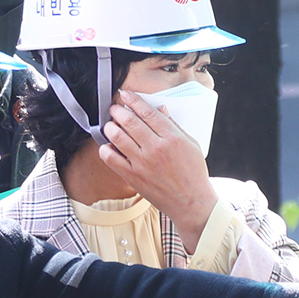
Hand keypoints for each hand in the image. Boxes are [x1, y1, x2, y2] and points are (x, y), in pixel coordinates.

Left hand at [98, 91, 218, 250]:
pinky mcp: (133, 176)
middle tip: (115, 108)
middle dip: (118, 110)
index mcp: (172, 138)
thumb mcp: (191, 145)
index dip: (134, 100)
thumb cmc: (193, 174)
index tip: (125, 95)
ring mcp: (143, 163)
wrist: (191, 202)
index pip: (148, 112)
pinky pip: (111, 159)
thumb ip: (174, 126)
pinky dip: (105, 149)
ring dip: (110, 126)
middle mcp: (156, 149)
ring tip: (111, 125)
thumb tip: (160, 109)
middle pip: (130, 121)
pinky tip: (108, 145)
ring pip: (118, 137)